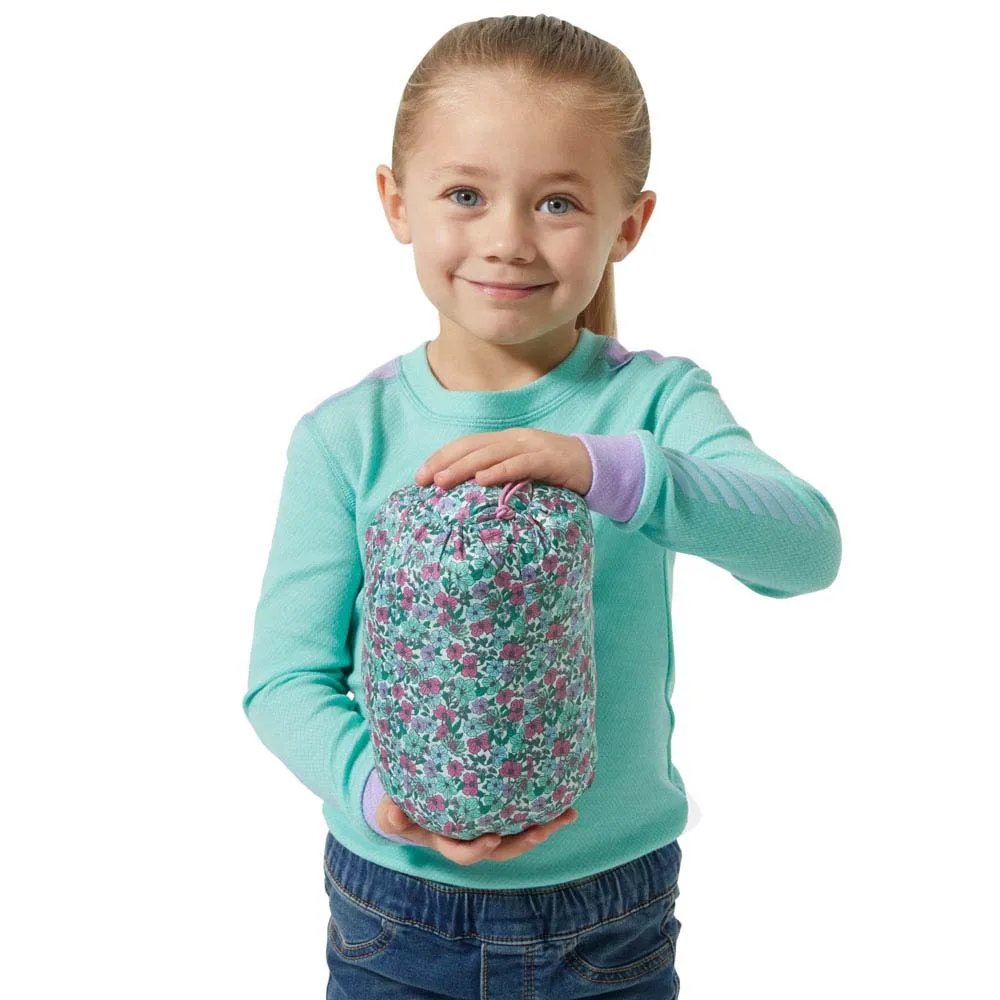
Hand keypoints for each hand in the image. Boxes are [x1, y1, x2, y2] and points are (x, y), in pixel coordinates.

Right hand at [376, 794, 577, 865]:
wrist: (413, 799)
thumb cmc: (402, 807)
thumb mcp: (392, 811)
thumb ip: (393, 815)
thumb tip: (394, 812)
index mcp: (448, 842)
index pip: (464, 853)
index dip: (477, 849)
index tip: (491, 838)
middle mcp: (473, 839)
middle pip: (502, 848)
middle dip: (523, 842)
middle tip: (540, 831)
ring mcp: (489, 826)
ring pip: (519, 834)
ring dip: (544, 827)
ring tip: (567, 815)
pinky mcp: (501, 812)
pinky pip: (523, 815)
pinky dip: (544, 810)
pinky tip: (564, 798)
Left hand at [415, 428, 591, 495]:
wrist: (595, 465)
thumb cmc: (555, 474)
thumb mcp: (522, 472)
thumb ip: (499, 476)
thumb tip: (468, 494)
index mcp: (505, 440)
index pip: (466, 444)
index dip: (441, 457)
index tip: (420, 476)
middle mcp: (514, 439)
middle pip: (472, 447)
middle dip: (445, 463)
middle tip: (423, 480)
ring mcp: (531, 446)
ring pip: (490, 454)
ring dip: (464, 468)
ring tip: (443, 481)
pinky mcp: (548, 459)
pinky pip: (519, 464)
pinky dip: (499, 471)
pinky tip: (482, 480)